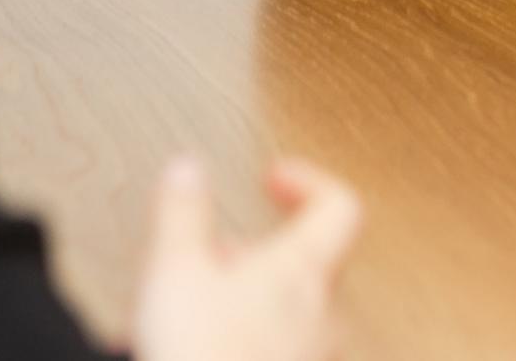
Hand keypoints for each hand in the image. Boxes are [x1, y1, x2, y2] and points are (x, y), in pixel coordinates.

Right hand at [132, 156, 362, 360]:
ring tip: (182, 314)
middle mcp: (323, 317)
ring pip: (284, 313)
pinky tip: (185, 350)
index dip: (308, 183)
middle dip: (251, 254)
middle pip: (305, 263)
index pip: (339, 206)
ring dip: (237, 302)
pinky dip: (234, 342)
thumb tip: (188, 172)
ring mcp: (313, 359)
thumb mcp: (176, 269)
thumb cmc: (204, 358)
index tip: (273, 180)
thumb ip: (183, 211)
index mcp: (305, 270)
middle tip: (208, 259)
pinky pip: (271, 352)